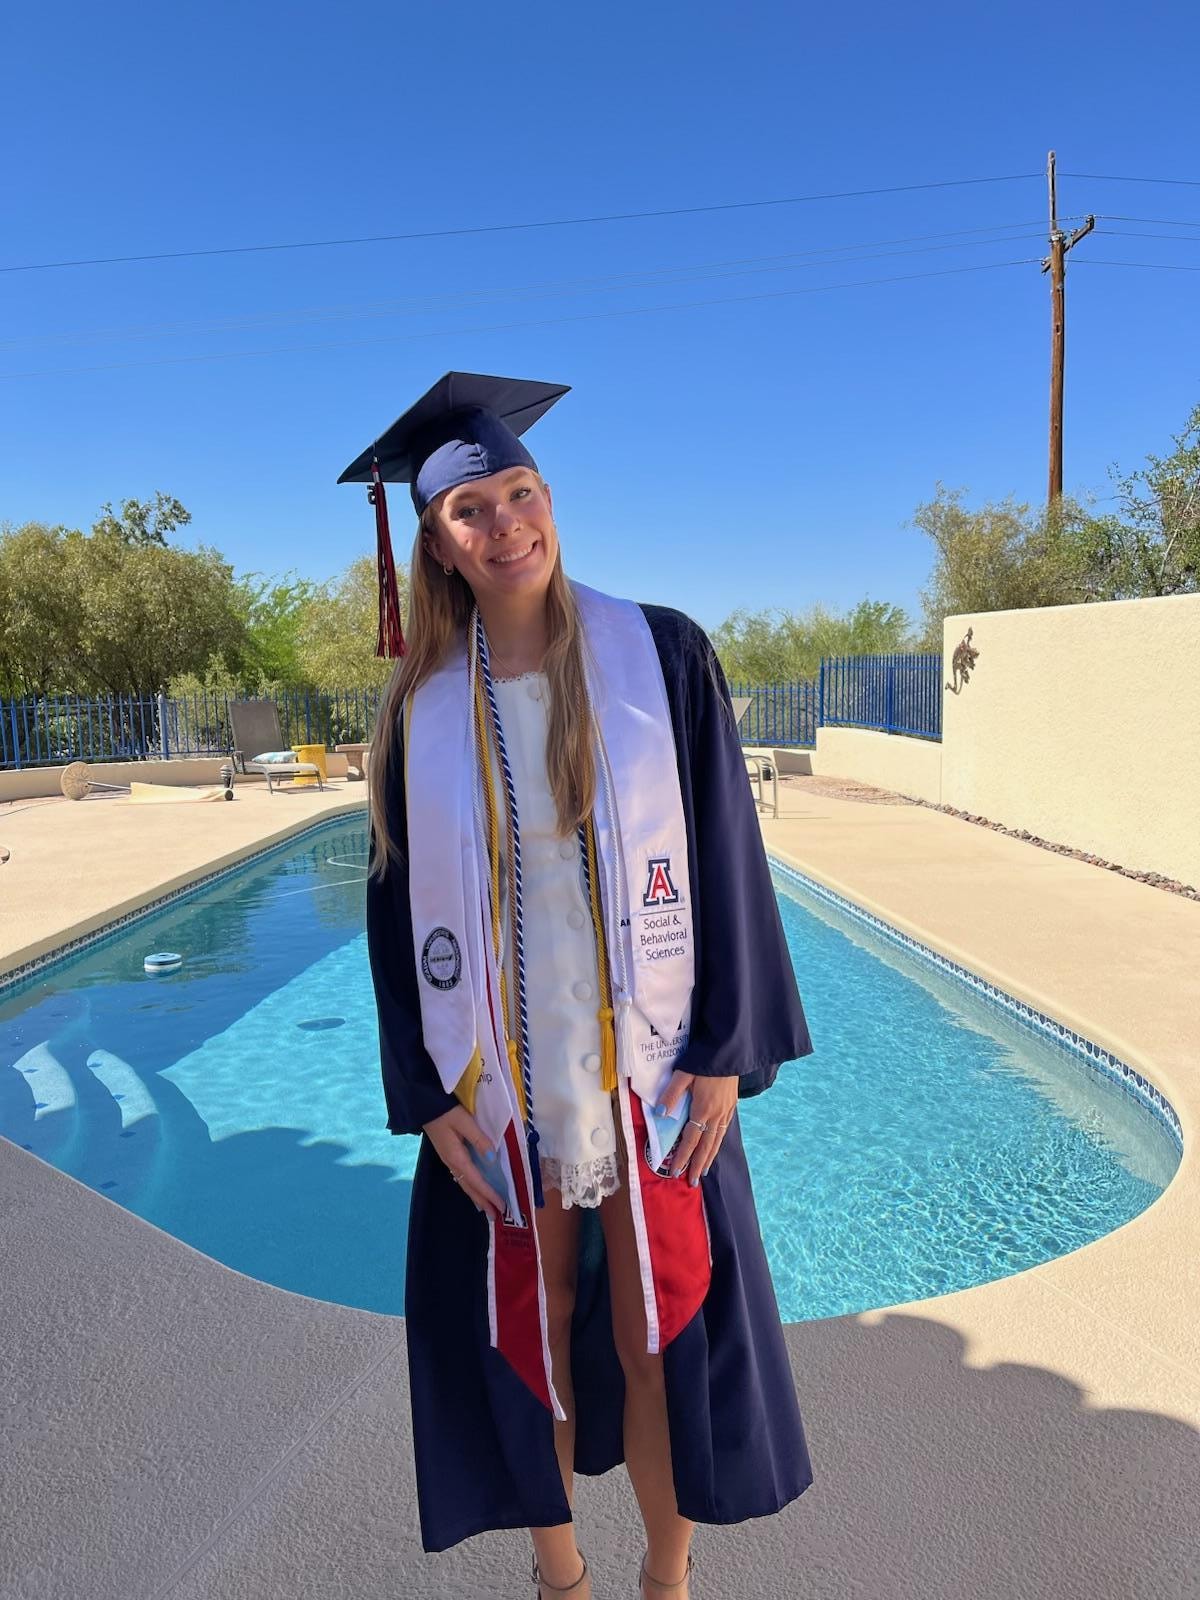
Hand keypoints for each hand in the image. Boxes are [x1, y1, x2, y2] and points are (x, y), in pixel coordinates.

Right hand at [422, 1104, 503, 1219]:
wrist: (423, 1106)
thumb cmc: (445, 1111)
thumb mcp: (464, 1122)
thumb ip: (479, 1139)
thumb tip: (492, 1159)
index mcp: (456, 1157)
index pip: (477, 1181)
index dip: (489, 1194)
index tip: (501, 1205)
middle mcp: (452, 1162)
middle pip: (469, 1187)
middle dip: (483, 1201)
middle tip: (496, 1216)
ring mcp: (448, 1159)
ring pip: (465, 1183)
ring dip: (476, 1196)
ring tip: (487, 1207)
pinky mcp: (448, 1154)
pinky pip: (461, 1176)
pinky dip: (470, 1186)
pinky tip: (474, 1188)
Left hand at [657, 1070, 738, 1183]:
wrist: (729, 1051)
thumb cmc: (703, 1061)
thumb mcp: (683, 1074)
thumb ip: (671, 1095)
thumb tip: (660, 1114)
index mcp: (702, 1109)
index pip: (690, 1140)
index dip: (683, 1157)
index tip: (676, 1171)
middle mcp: (716, 1115)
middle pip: (706, 1146)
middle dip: (698, 1165)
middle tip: (692, 1182)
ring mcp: (726, 1111)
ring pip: (717, 1141)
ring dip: (709, 1158)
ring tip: (704, 1172)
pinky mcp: (731, 1106)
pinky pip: (724, 1131)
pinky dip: (718, 1144)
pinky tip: (715, 1147)